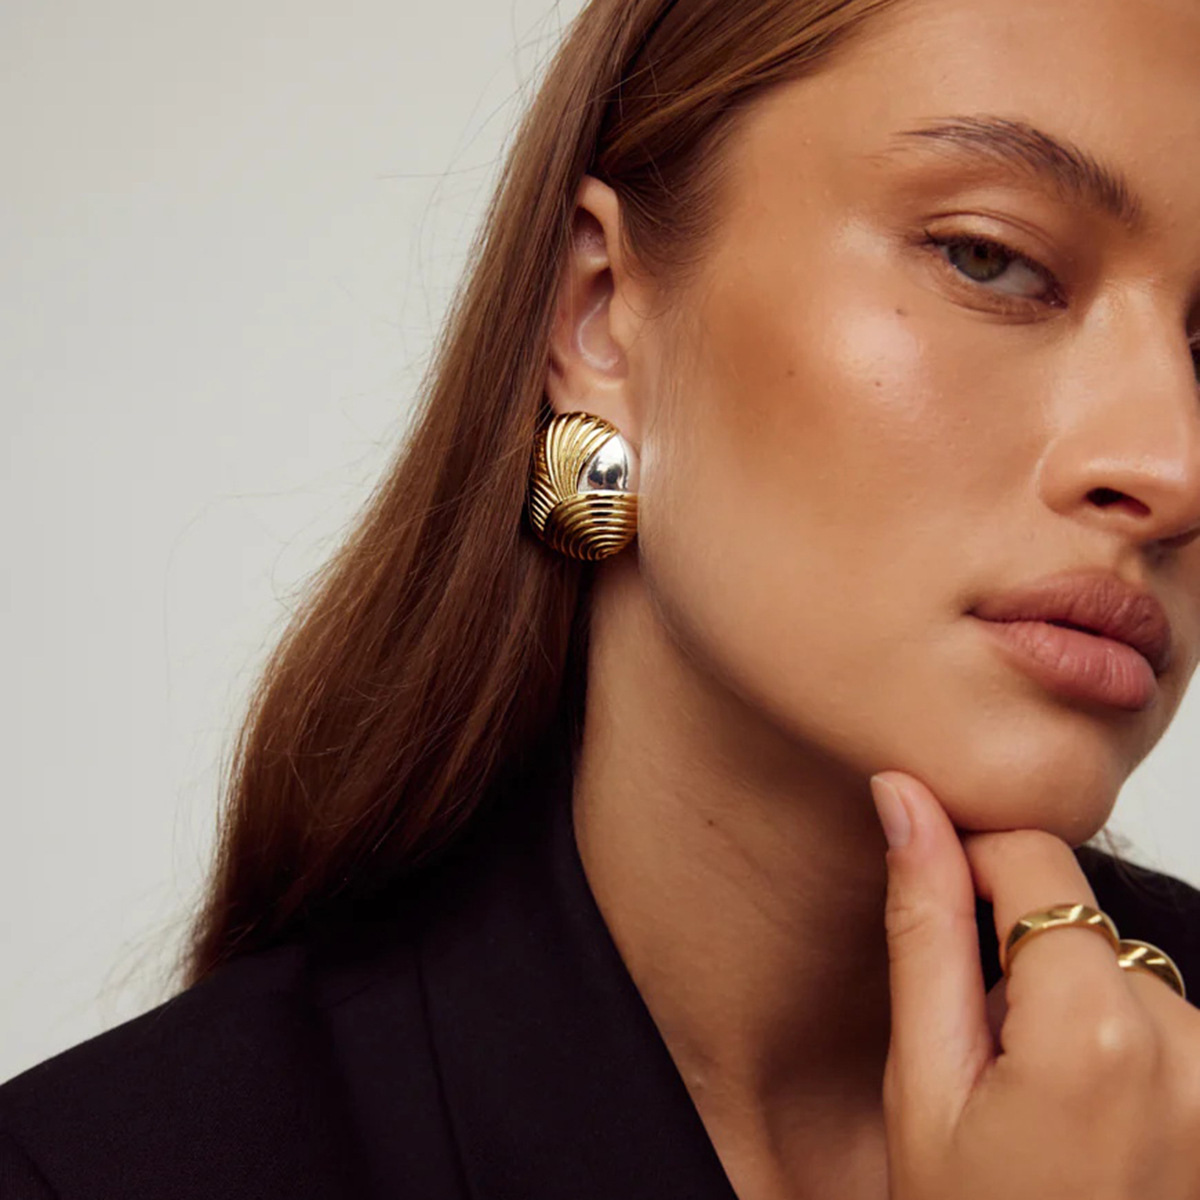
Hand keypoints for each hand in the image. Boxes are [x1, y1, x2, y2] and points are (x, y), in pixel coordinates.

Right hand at [868, 770, 1199, 1199]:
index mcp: (1096, 1028)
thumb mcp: (922, 1081)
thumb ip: (921, 924)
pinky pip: (1162, 1024)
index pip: (1035, 855)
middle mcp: (1188, 1043)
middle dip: (1018, 956)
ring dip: (1067, 1006)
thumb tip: (904, 801)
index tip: (936, 898)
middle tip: (979, 1055)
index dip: (970, 858)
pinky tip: (1083, 1121)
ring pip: (1118, 972)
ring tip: (1034, 1102)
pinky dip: (1114, 1046)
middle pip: (1079, 920)